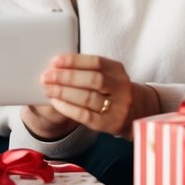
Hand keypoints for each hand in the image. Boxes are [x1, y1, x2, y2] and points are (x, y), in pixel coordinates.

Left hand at [38, 53, 159, 139]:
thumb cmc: (114, 90)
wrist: (138, 113)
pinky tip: (56, 102)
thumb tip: (57, 65)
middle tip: (46, 76)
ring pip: (88, 98)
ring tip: (48, 88)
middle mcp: (122, 88)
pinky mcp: (111, 124)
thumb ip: (88, 69)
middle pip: (93, 80)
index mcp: (118, 71)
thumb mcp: (109, 75)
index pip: (96, 62)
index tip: (55, 61)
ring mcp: (118, 107)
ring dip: (64, 93)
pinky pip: (86, 116)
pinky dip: (68, 108)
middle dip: (66, 77)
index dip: (74, 61)